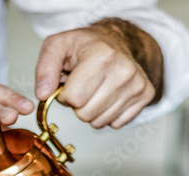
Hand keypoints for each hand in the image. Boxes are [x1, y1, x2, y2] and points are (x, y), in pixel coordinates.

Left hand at [35, 20, 161, 129]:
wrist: (117, 40)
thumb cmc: (86, 45)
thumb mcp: (58, 47)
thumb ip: (44, 69)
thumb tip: (42, 94)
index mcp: (102, 56)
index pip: (74, 98)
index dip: (65, 94)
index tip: (71, 82)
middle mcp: (124, 71)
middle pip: (86, 114)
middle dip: (78, 104)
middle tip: (83, 86)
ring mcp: (137, 85)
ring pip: (100, 122)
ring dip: (92, 111)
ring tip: (95, 89)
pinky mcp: (145, 95)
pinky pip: (116, 123)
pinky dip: (107, 114)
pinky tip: (108, 95)